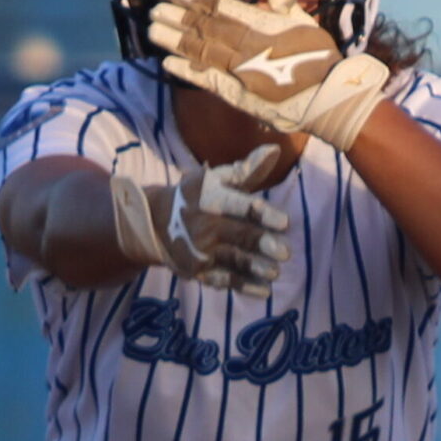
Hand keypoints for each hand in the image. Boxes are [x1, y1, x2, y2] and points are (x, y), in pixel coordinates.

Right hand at [109, 144, 289, 296]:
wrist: (155, 222)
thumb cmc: (196, 196)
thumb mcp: (215, 178)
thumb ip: (247, 169)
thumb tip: (275, 150)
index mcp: (212, 198)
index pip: (240, 206)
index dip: (263, 214)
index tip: (285, 223)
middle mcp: (205, 225)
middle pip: (238, 235)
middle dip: (262, 244)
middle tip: (285, 253)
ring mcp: (200, 250)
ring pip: (232, 260)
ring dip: (255, 268)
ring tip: (275, 273)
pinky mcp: (199, 270)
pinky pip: (223, 280)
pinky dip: (244, 286)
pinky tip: (264, 291)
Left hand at [149, 0, 389, 152]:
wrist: (332, 99)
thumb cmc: (322, 60)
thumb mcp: (307, 23)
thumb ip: (285, 2)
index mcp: (263, 26)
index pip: (222, 9)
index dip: (195, 1)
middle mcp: (249, 46)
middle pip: (205, 28)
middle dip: (177, 18)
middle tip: (155, 9)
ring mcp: (244, 72)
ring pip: (201, 52)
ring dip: (174, 41)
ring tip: (153, 30)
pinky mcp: (242, 95)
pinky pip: (209, 81)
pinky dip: (187, 72)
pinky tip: (167, 63)